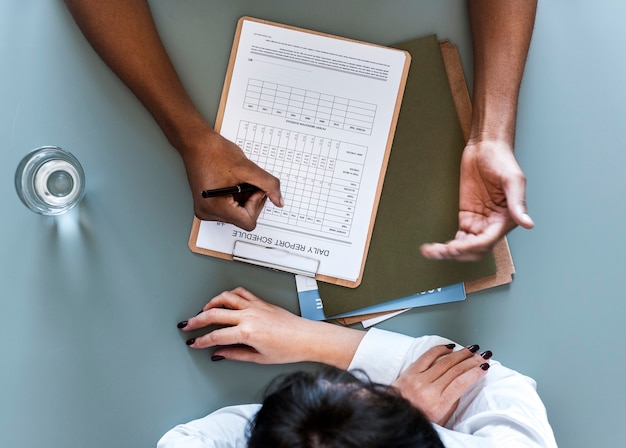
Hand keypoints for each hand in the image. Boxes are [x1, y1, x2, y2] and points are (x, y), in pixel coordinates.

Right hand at [177, 287, 363, 366]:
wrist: (306, 337)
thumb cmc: (288, 349)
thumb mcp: (259, 358)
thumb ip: (235, 354)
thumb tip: (219, 353)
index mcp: (247, 332)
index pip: (216, 336)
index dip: (201, 340)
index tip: (193, 343)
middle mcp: (249, 316)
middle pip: (214, 314)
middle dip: (197, 320)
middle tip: (187, 325)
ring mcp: (255, 306)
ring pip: (225, 298)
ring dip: (210, 303)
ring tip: (202, 311)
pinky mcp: (260, 302)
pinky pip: (240, 293)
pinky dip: (229, 295)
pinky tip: (223, 300)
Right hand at [180, 129, 283, 230]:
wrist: (196, 143)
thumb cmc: (215, 152)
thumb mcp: (248, 168)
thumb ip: (268, 185)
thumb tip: (279, 200)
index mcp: (216, 208)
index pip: (248, 222)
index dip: (256, 204)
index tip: (253, 187)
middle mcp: (208, 213)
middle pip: (243, 219)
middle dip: (251, 201)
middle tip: (247, 181)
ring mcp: (206, 210)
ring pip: (238, 215)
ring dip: (244, 199)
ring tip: (237, 180)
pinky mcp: (207, 205)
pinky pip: (230, 209)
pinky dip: (236, 198)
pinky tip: (232, 183)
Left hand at [392, 343, 490, 425]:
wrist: (393, 415)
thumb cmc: (418, 419)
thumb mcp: (441, 418)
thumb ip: (452, 402)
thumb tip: (463, 382)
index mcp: (438, 405)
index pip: (461, 383)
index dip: (475, 372)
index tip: (485, 367)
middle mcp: (428, 391)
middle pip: (455, 370)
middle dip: (472, 360)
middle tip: (483, 355)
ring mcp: (417, 380)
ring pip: (444, 361)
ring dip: (460, 353)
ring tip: (471, 349)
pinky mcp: (409, 372)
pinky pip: (427, 356)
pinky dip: (440, 349)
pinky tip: (450, 347)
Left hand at [420, 140, 533, 260]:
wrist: (485, 147)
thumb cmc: (502, 159)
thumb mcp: (513, 179)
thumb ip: (518, 203)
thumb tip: (528, 223)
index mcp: (506, 219)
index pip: (488, 241)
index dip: (471, 246)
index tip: (455, 247)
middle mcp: (493, 224)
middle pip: (476, 249)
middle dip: (459, 253)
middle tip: (441, 251)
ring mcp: (479, 221)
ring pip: (465, 246)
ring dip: (450, 253)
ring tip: (432, 251)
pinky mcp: (467, 216)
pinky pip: (459, 237)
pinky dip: (447, 245)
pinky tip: (435, 248)